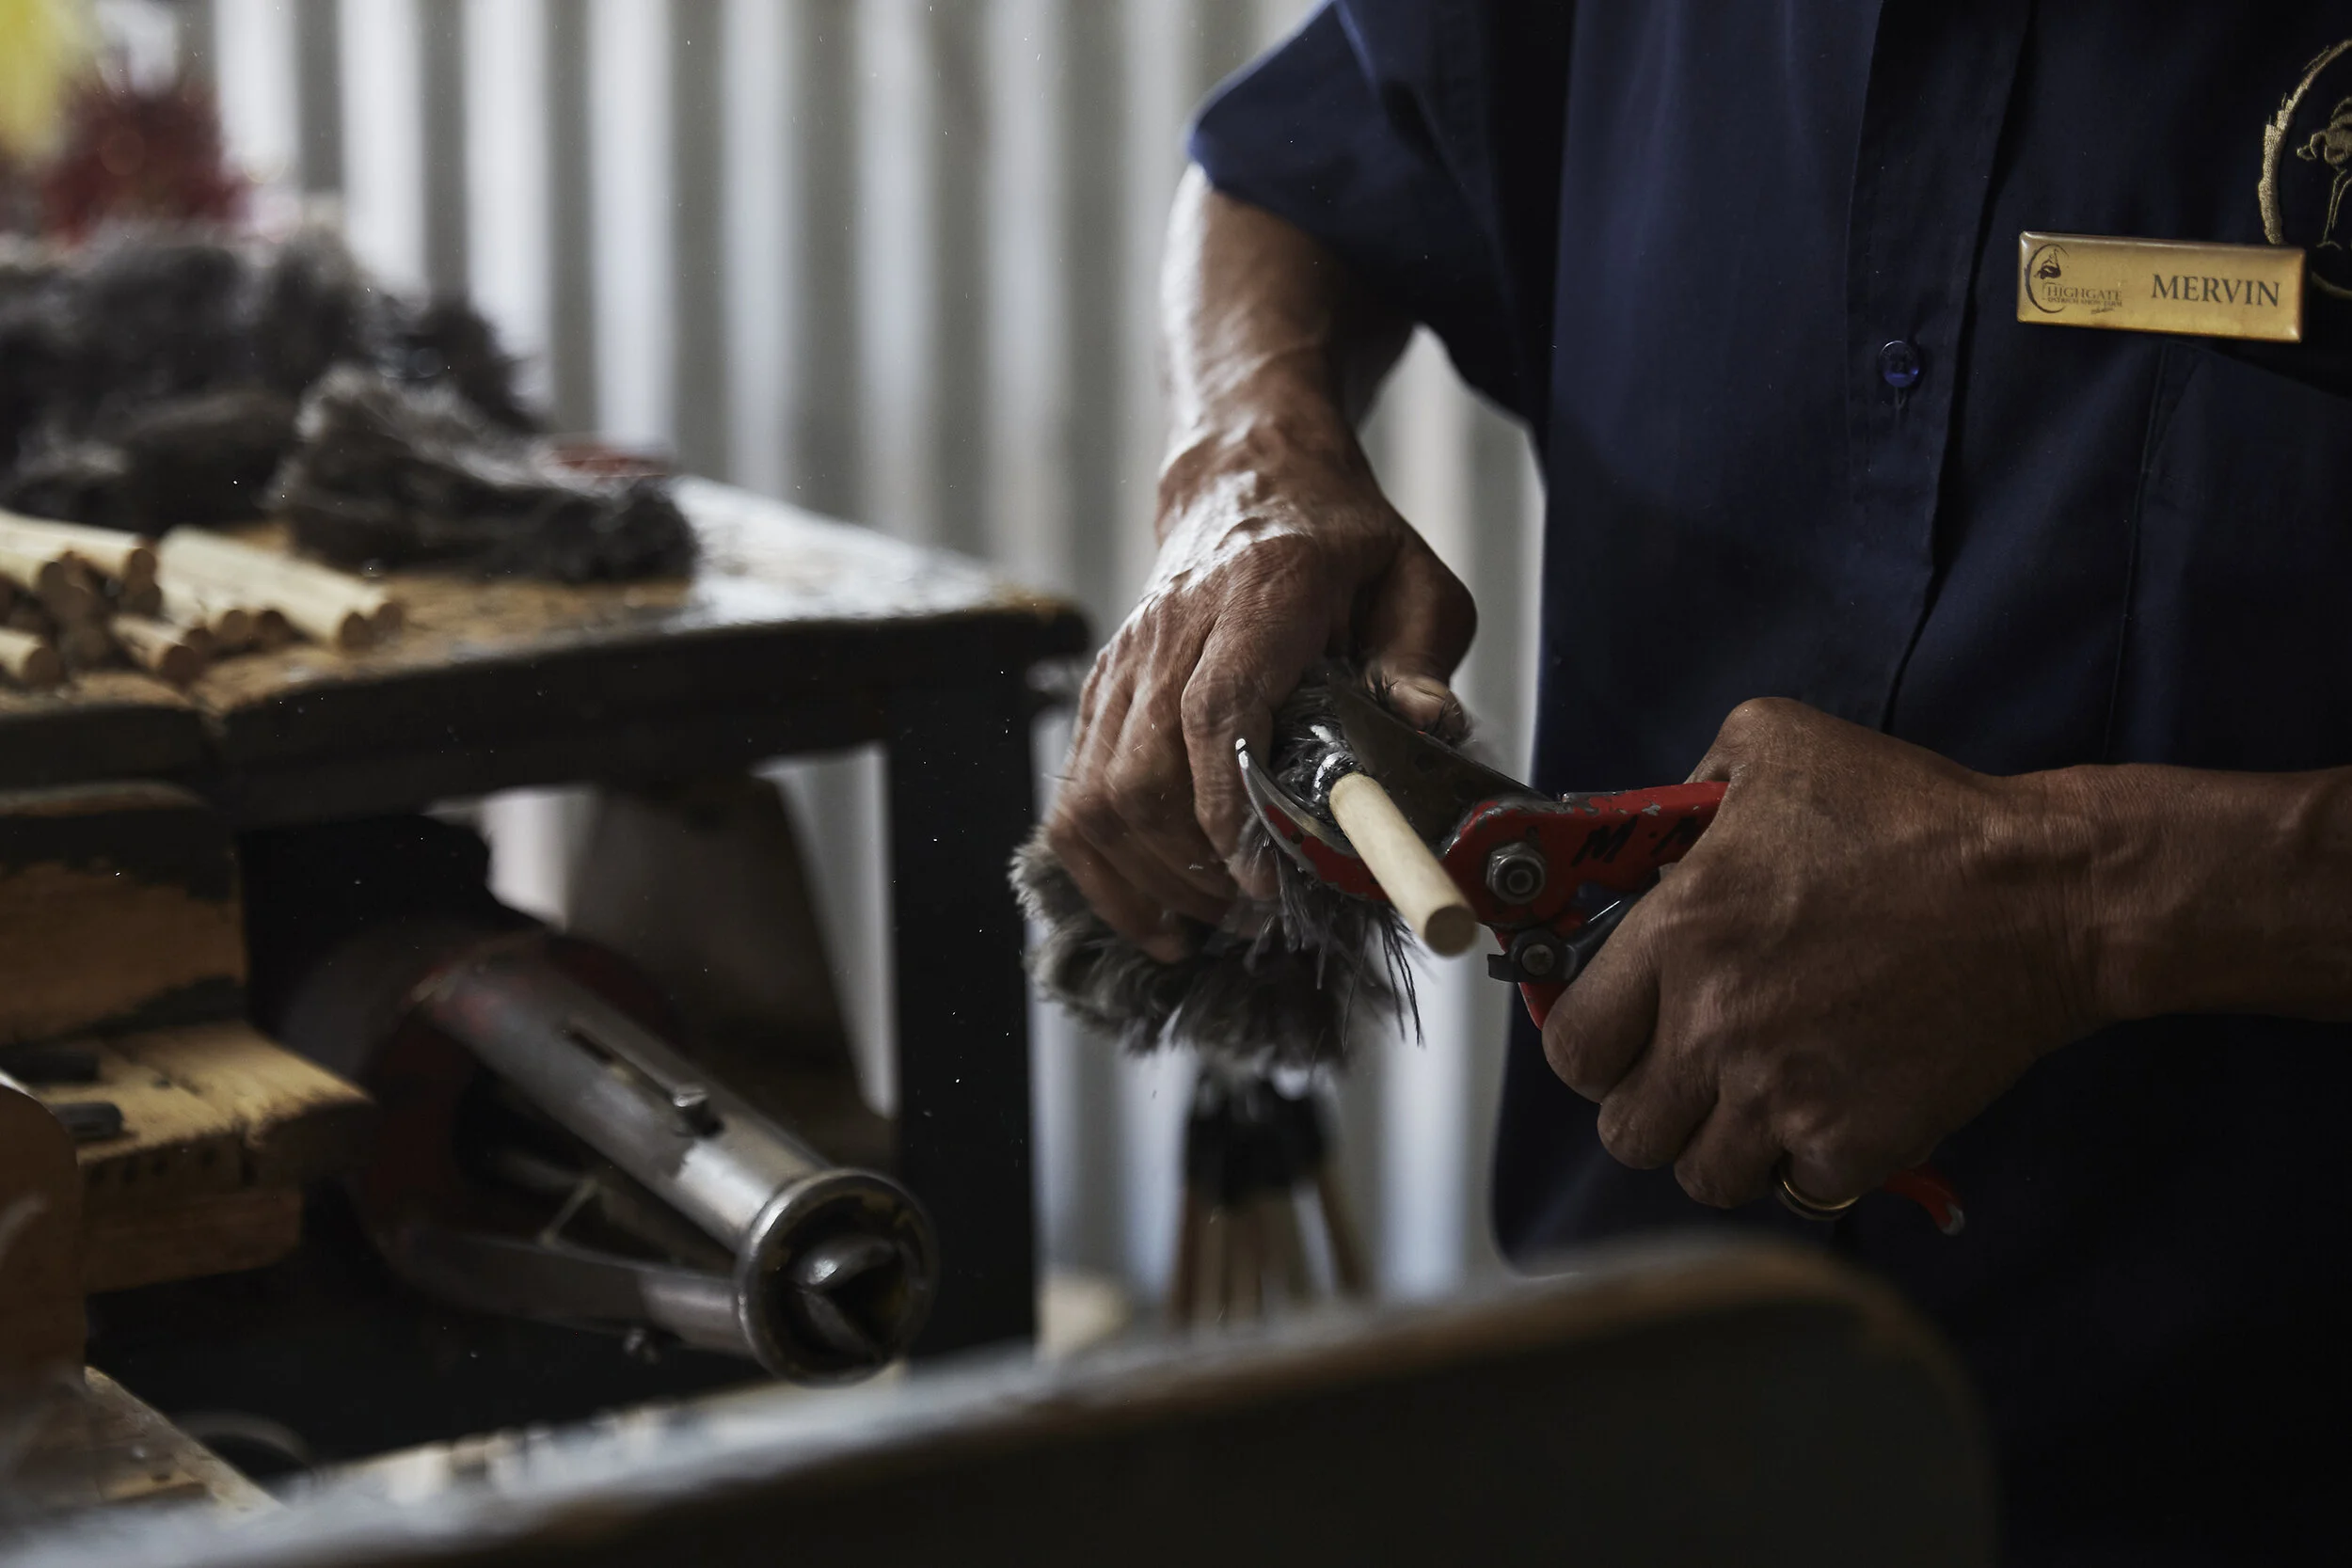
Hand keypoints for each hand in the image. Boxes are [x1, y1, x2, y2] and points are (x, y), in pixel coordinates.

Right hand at [1045, 424, 1473, 959]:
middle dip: (1195, 865)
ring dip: (1151, 878)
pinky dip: (1103, 872)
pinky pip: (1073, 798)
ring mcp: (1123, 665)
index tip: (1264, 879)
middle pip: (1144, 769)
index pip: (1215, 710)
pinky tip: (1153, 919)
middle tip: (1259, 916)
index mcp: (1258, 595)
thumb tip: (1427, 733)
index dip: (1229, 806)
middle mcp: (1172, 629)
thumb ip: (1421, 662)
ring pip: (1099, 793)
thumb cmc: (1340, 543)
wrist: (1248, 481)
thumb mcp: (1413, 582)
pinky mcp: (1100, 695)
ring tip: (1215, 924)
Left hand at [1540, 698, 2104, 1208]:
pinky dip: (1806, 1167)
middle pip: (1626, 1133)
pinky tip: (1829, 1111)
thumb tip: (1645, 833)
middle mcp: (1715, 1026)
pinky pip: (1794, 1192)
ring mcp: (1784, 1095)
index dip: (1588, 1047)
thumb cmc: (1914, 815)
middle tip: (1687, 1073)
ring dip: (1723, 1145)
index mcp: (1677, 935)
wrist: (2043, 894)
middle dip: (1648, 1107)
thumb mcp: (1774, 743)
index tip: (1619, 1033)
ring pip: (1704, 1178)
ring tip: (1759, 1097)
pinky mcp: (1858, 1144)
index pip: (1573, 1046)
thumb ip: (1688, 789)